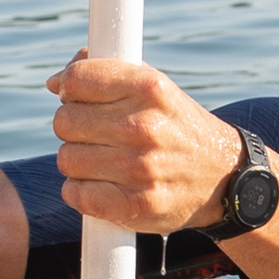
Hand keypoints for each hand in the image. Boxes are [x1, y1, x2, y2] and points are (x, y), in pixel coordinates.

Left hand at [46, 52, 245, 233]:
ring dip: (77, 162)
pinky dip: (80, 192)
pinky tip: (100, 185)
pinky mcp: (136, 206)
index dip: (70, 89)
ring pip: (66, 159)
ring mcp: (140, 169)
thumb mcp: (154, 86)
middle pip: (64, 121)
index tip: (79, 98)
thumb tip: (54, 82)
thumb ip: (106, 73)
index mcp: (150, 88)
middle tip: (95, 134)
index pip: (76, 79)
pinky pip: (76, 194)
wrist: (225, 178)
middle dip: (73, 127)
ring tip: (103, 161)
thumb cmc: (178, 127)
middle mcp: (145, 127)